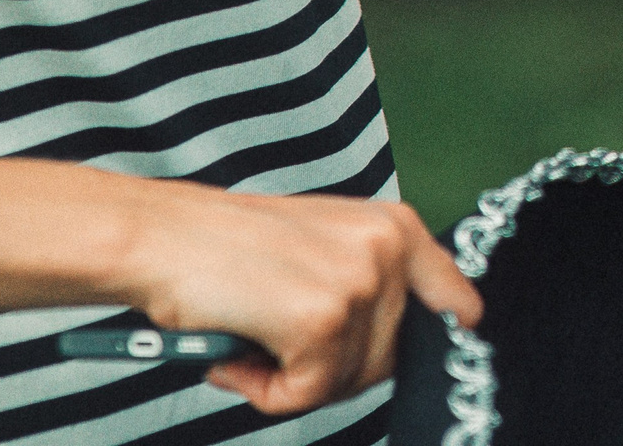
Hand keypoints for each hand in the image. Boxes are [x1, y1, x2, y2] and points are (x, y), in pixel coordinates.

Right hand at [123, 182, 479, 419]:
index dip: (439, 337)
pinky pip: (305, 397)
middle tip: (282, 335)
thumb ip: (369, 282)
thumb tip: (407, 343)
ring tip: (255, 333)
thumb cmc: (230, 246)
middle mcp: (386, 248)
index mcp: (394, 226)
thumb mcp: (324, 244)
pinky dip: (264, 390)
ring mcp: (357, 284)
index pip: (457, 302)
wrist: (165, 237)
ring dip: (292, 379)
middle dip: (334, 368)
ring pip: (345, 385)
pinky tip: (239, 349)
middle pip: (388, 362)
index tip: (424, 351)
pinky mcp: (322, 321)